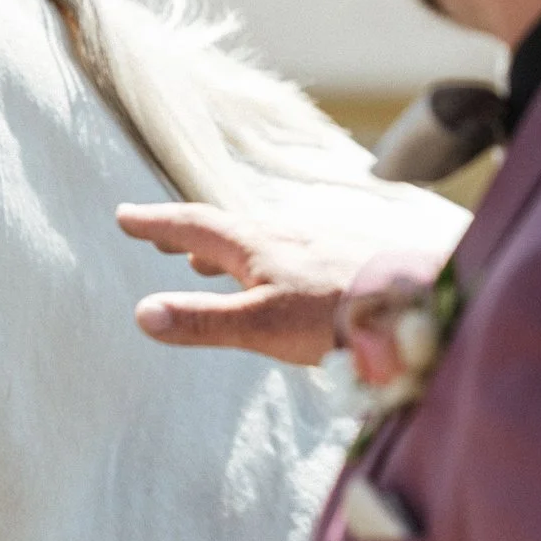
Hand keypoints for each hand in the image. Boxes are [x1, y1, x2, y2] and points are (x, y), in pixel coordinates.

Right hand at [116, 203, 377, 365]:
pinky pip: (286, 254)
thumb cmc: (336, 314)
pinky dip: (262, 261)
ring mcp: (314, 245)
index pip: (194, 226)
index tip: (125, 216)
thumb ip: (203, 321)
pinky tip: (277, 278)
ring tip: (204, 261)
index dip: (157, 222)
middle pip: (223, 229)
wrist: (415, 302)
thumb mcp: (259, 324)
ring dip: (224, 249)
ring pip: (256, 242)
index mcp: (255, 246)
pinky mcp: (342, 260)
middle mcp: (283, 236)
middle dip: (185, 233)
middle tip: (156, 235)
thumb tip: (143, 314)